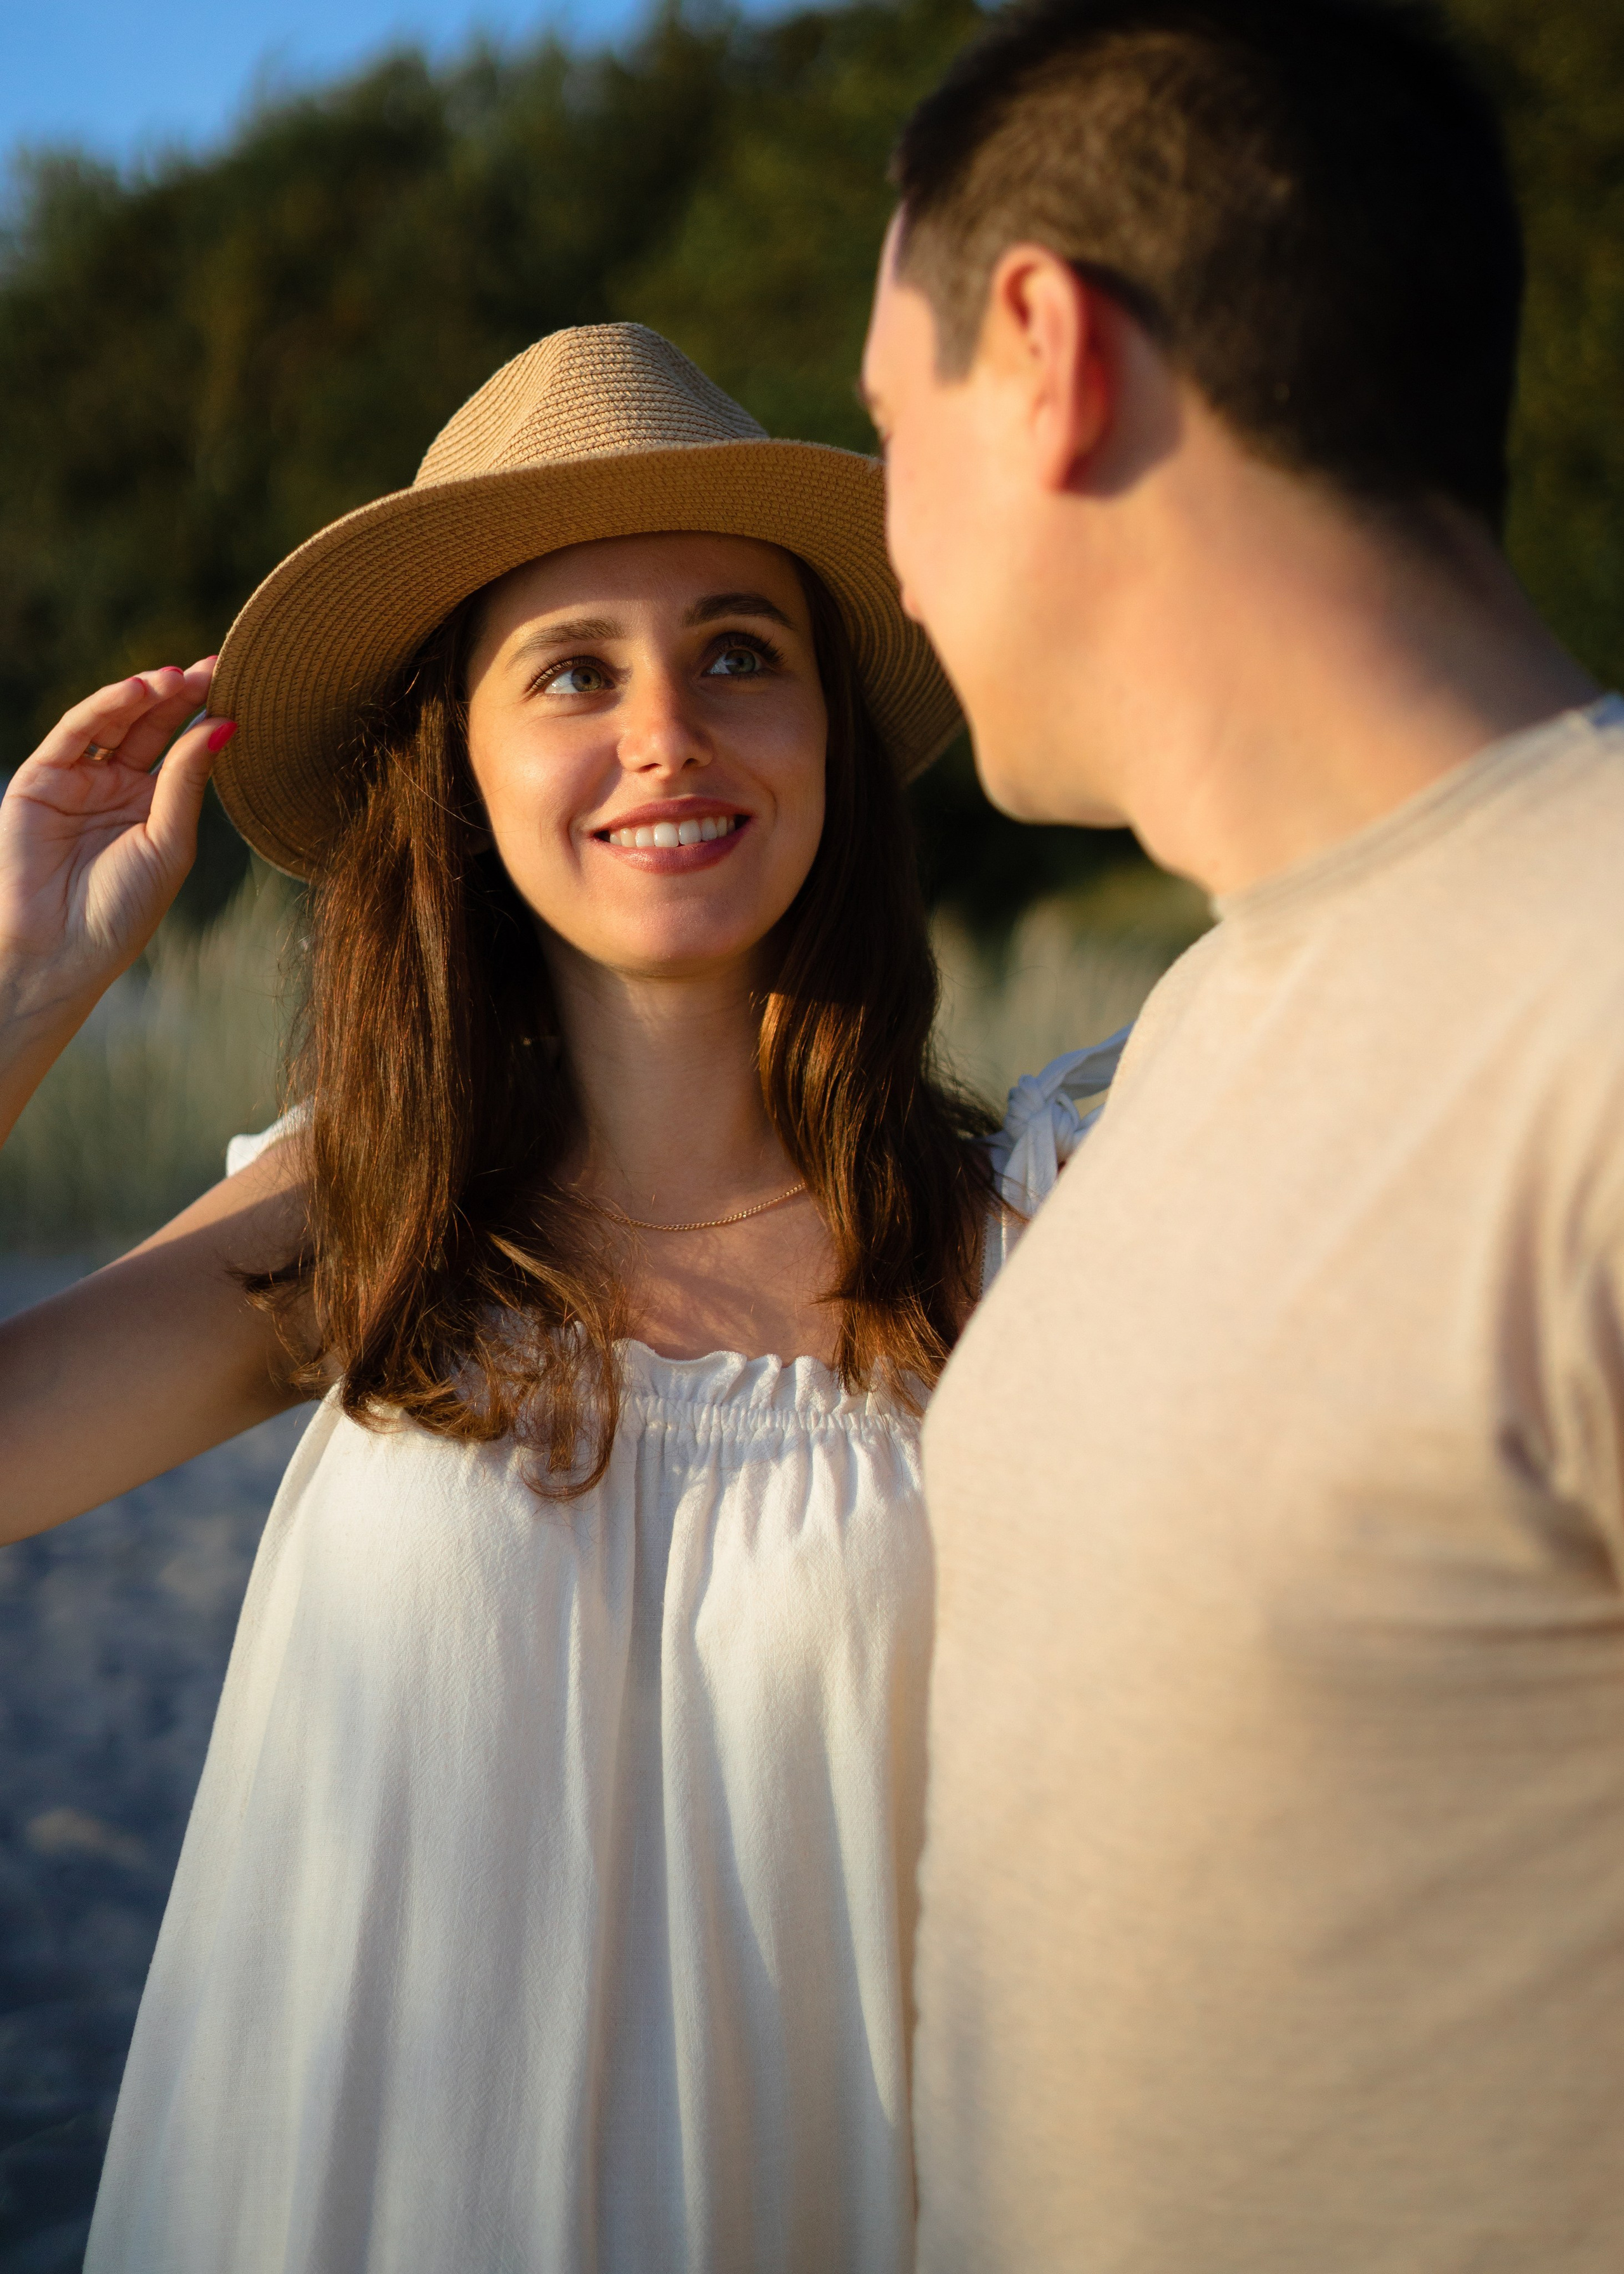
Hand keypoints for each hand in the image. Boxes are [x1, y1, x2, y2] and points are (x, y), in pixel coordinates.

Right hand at [0, 660, 232, 1033]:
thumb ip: (187, 782)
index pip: (180, 748)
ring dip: (145, 693)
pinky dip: (103, 706)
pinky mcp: (41, 778)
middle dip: (181, 695)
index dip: (204, 715)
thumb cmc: (121, 910)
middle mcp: (114, 787)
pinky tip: (137, 690)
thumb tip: (225, 725)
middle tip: (215, 668)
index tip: (238, 685)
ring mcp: (77, 780)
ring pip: (113, 722)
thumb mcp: (169, 842)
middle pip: (150, 727)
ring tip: (179, 676)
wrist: (61, 951)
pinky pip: (74, 732)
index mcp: (151, 806)